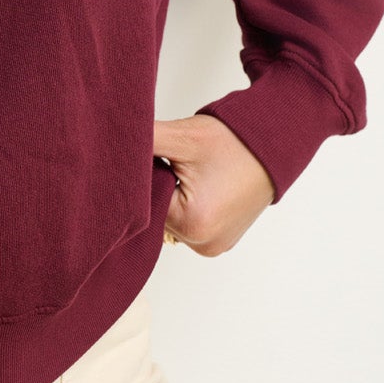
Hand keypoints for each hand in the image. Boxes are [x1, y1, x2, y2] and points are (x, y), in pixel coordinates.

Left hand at [154, 114, 276, 255]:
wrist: (275, 144)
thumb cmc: (234, 141)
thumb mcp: (183, 137)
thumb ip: (144, 140)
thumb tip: (108, 136)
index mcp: (193, 225)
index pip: (143, 204)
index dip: (142, 179)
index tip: (150, 158)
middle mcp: (204, 244)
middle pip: (156, 216)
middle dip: (155, 190)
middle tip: (169, 162)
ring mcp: (214, 245)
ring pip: (171, 220)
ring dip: (170, 198)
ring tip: (187, 173)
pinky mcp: (220, 240)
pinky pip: (189, 225)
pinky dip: (186, 206)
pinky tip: (195, 185)